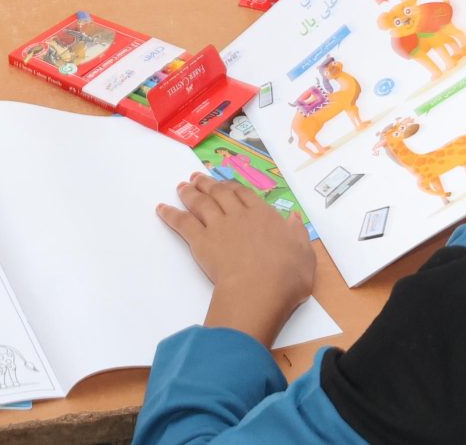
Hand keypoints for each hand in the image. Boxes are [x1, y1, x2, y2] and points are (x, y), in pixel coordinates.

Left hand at [157, 174, 314, 347]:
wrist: (260, 288)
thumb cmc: (287, 275)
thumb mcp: (304, 253)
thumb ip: (298, 234)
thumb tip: (293, 218)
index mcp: (264, 215)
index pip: (245, 194)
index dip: (232, 186)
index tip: (225, 183)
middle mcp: (239, 214)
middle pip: (219, 192)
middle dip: (207, 183)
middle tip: (196, 177)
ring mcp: (218, 226)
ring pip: (200, 202)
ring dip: (189, 192)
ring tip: (182, 186)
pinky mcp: (201, 241)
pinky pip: (182, 223)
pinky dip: (170, 214)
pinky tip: (161, 209)